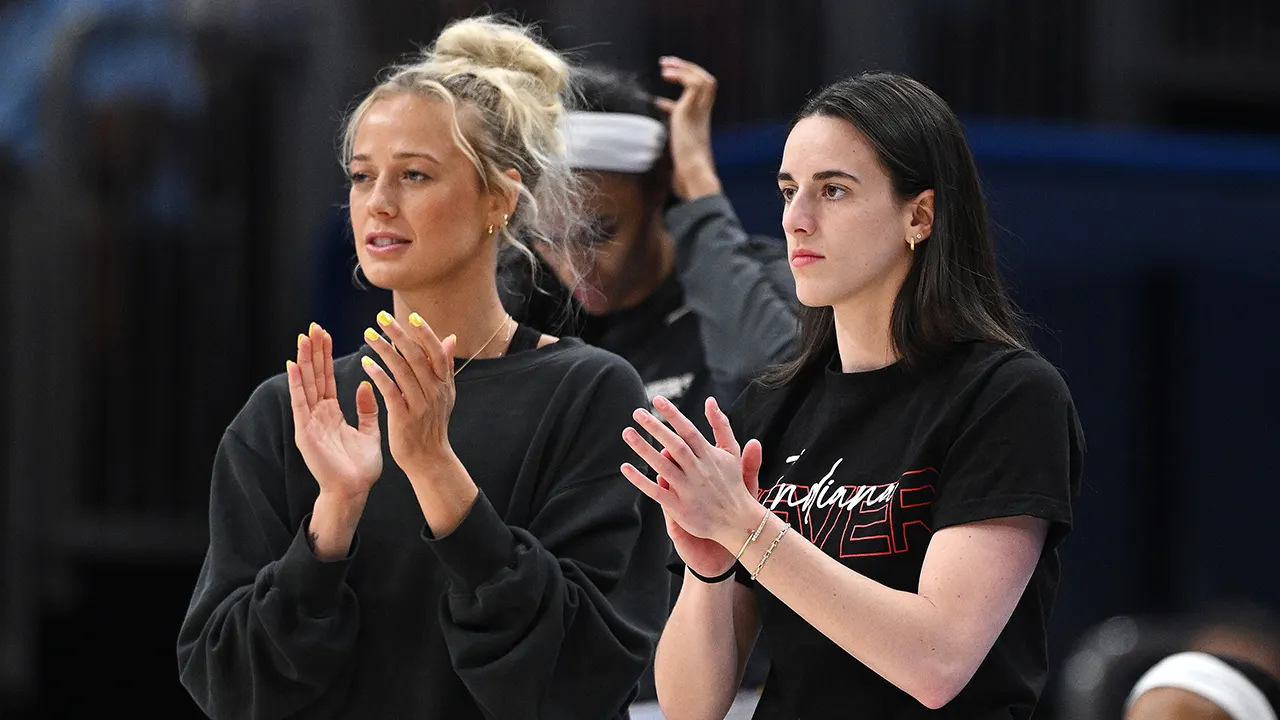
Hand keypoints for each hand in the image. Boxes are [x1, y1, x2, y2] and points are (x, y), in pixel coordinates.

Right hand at [287, 322, 381, 503]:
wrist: (354, 490)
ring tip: (304, 338)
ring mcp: (309, 422)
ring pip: (305, 385)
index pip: (326, 378)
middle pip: (314, 376)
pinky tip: (294, 365)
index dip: (325, 356)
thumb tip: (365, 384)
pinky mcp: (304, 432)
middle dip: (314, 352)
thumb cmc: (360, 466)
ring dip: (304, 361)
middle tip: (313, 327)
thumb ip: (367, 409)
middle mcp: (317, 414)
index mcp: (331, 413)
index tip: (325, 334)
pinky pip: (300, 403)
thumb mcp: (368, 431)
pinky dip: (296, 384)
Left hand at [359, 311, 459, 477]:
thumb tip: (450, 337)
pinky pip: (390, 390)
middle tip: (381, 317)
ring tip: (369, 335)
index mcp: (444, 383)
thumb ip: (445, 365)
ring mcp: (421, 404)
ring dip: (384, 349)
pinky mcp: (404, 417)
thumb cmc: (432, 424)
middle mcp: (435, 391)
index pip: (437, 351)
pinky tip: (366, 363)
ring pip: (402, 369)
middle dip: (399, 334)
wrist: (429, 459)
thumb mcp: (445, 394)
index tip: (411, 315)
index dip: (425, 333)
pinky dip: (378, 374)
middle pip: (417, 356)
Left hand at [621, 395, 763, 552]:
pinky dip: (640, 481)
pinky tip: (625, 468)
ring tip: (627, 433)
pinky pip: (657, 492)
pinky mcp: (680, 508)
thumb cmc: (733, 484)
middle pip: (675, 446)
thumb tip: (710, 400)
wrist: (739, 522)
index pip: (688, 430)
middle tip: (637, 412)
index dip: (673, 414)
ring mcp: (689, 490)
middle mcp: (699, 471)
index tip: (657, 400)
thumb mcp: (732, 452)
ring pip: (663, 467)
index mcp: (709, 456)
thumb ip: (721, 425)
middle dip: (656, 428)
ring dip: (644, 450)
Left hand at [654, 56, 722, 200]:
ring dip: (684, 68)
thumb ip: (668, 152)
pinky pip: (693, 83)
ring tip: (665, 64)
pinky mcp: (691, 110)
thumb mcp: (673, 158)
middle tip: (667, 65)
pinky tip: (666, 74)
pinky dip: (681, 74)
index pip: (694, 104)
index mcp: (698, 127)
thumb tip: (656, 162)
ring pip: (703, 79)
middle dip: (687, 71)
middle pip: (706, 84)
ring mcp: (699, 112)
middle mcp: (702, 116)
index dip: (678, 97)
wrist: (693, 174)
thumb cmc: (684, 173)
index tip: (658, 100)